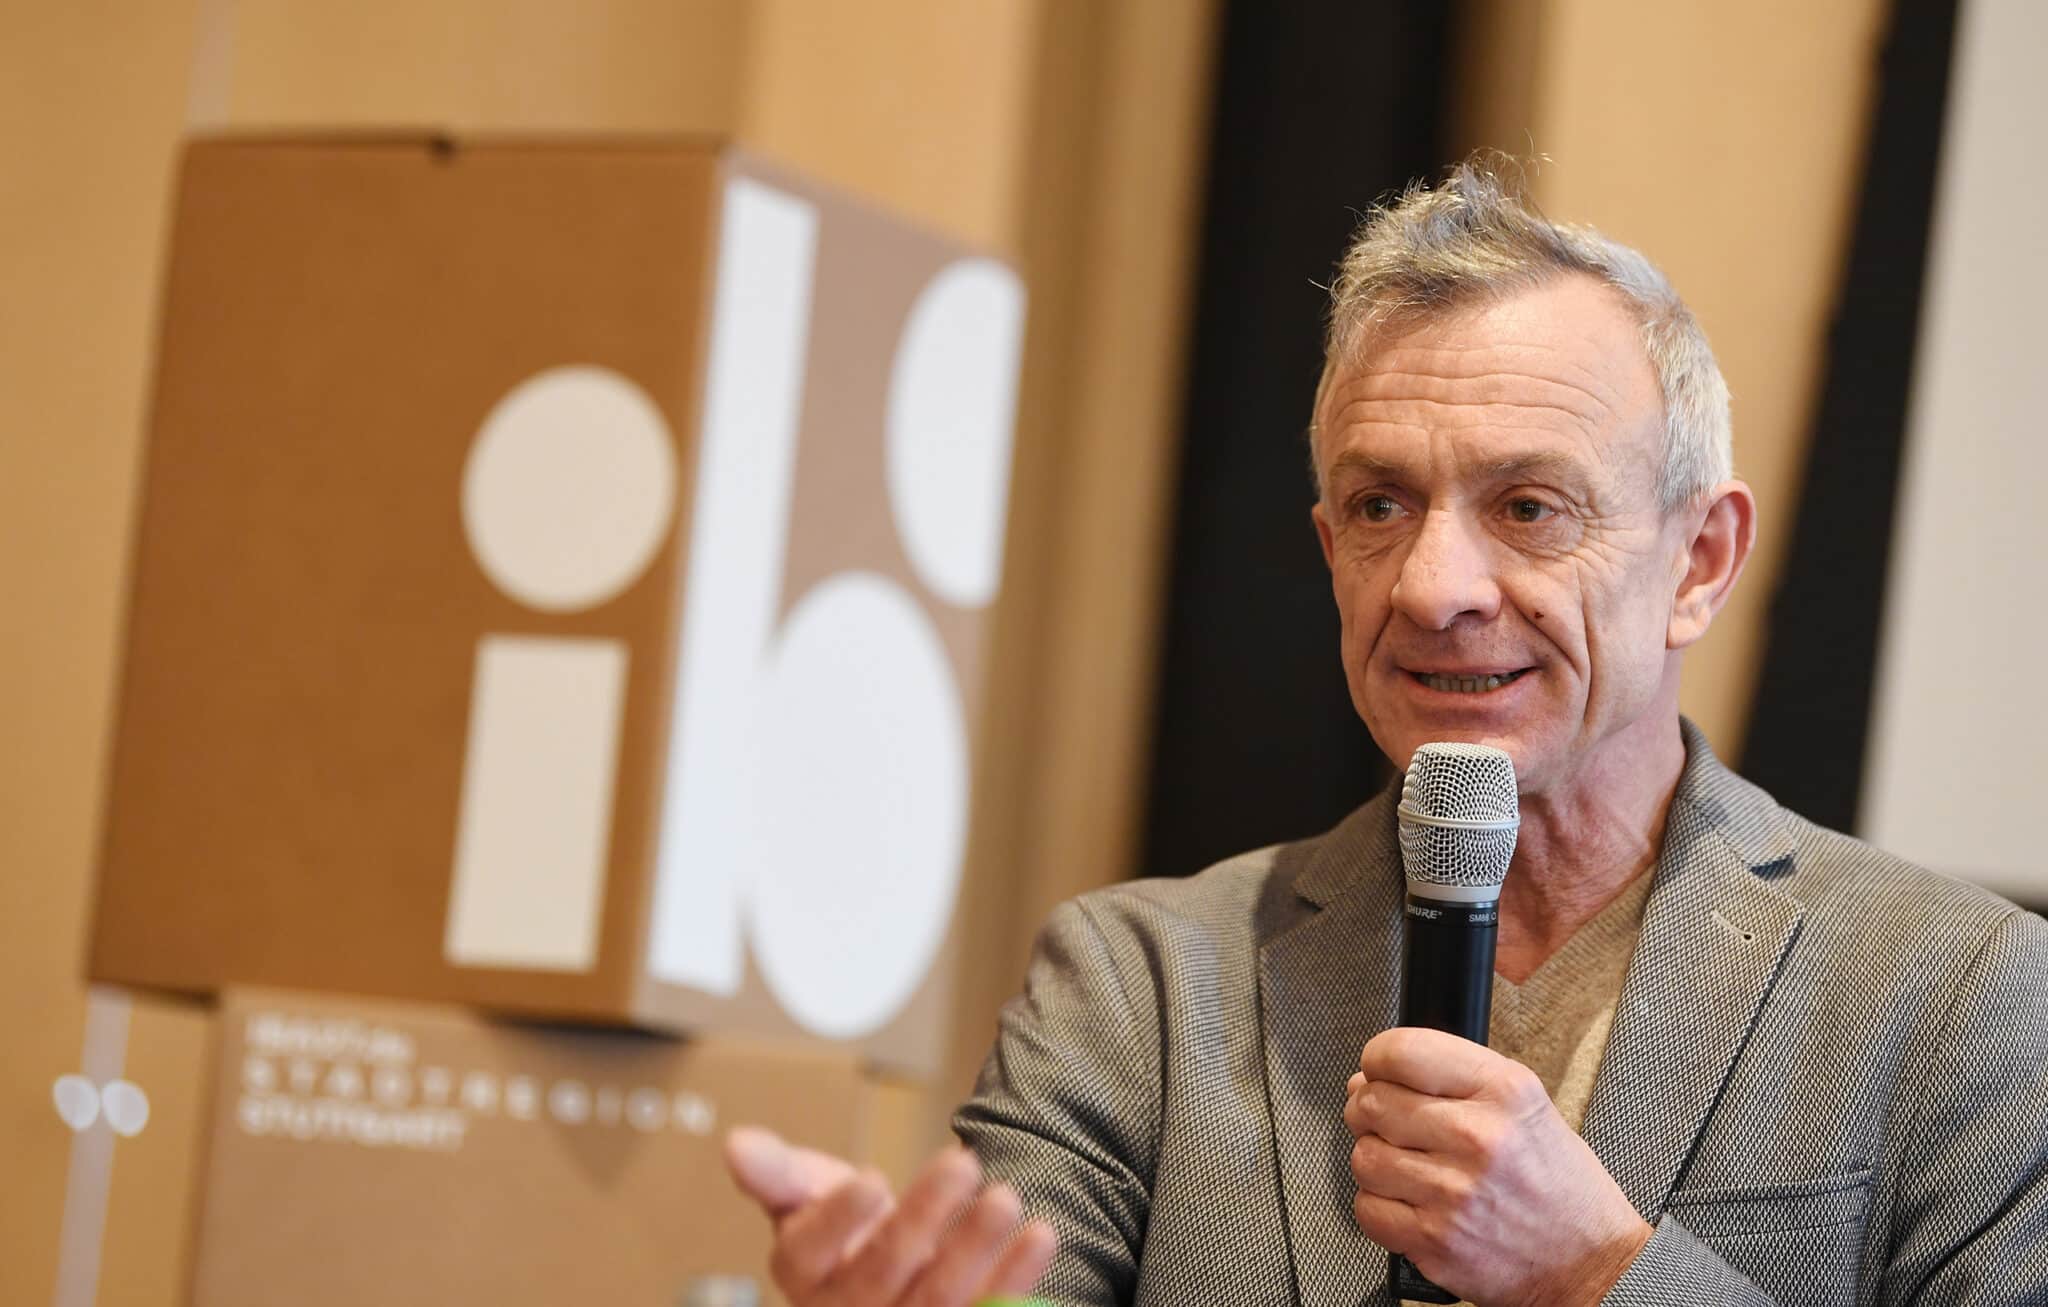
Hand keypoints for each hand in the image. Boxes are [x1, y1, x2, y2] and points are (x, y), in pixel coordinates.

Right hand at [724, 1125, 1057, 1305]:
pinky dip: (1014, 1279)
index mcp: (803, 1276)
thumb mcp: (805, 1190)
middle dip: (923, 1218)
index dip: (840, 1219)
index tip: (872, 1178)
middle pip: (882, 1273)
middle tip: (962, 1162)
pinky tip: (1039, 1236)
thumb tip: (736, 1145)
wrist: (896, 1261)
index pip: (810, 1251)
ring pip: (939, 1301)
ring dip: (975, 1250)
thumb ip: (776, 1171)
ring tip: (1005, 1198)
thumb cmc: (844, 1223)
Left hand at [1343, 1029, 1650, 1306]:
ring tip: (1410, 1167)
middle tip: (1392, 1124)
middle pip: (1373, 1103)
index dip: (1378, 1060)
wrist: (1591, 1261)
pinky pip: (1368, 1209)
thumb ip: (1451, 1079)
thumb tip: (1368, 1077)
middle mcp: (1477, 1137)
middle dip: (1370, 1111)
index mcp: (1502, 1091)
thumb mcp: (1525, 1104)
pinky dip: (1380, 1207)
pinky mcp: (1435, 1241)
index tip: (1379, 1071)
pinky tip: (1410, 1203)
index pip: (1401, 1051)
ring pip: (1364, 1157)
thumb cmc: (1555, 1182)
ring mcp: (1453, 1192)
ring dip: (1377, 1161)